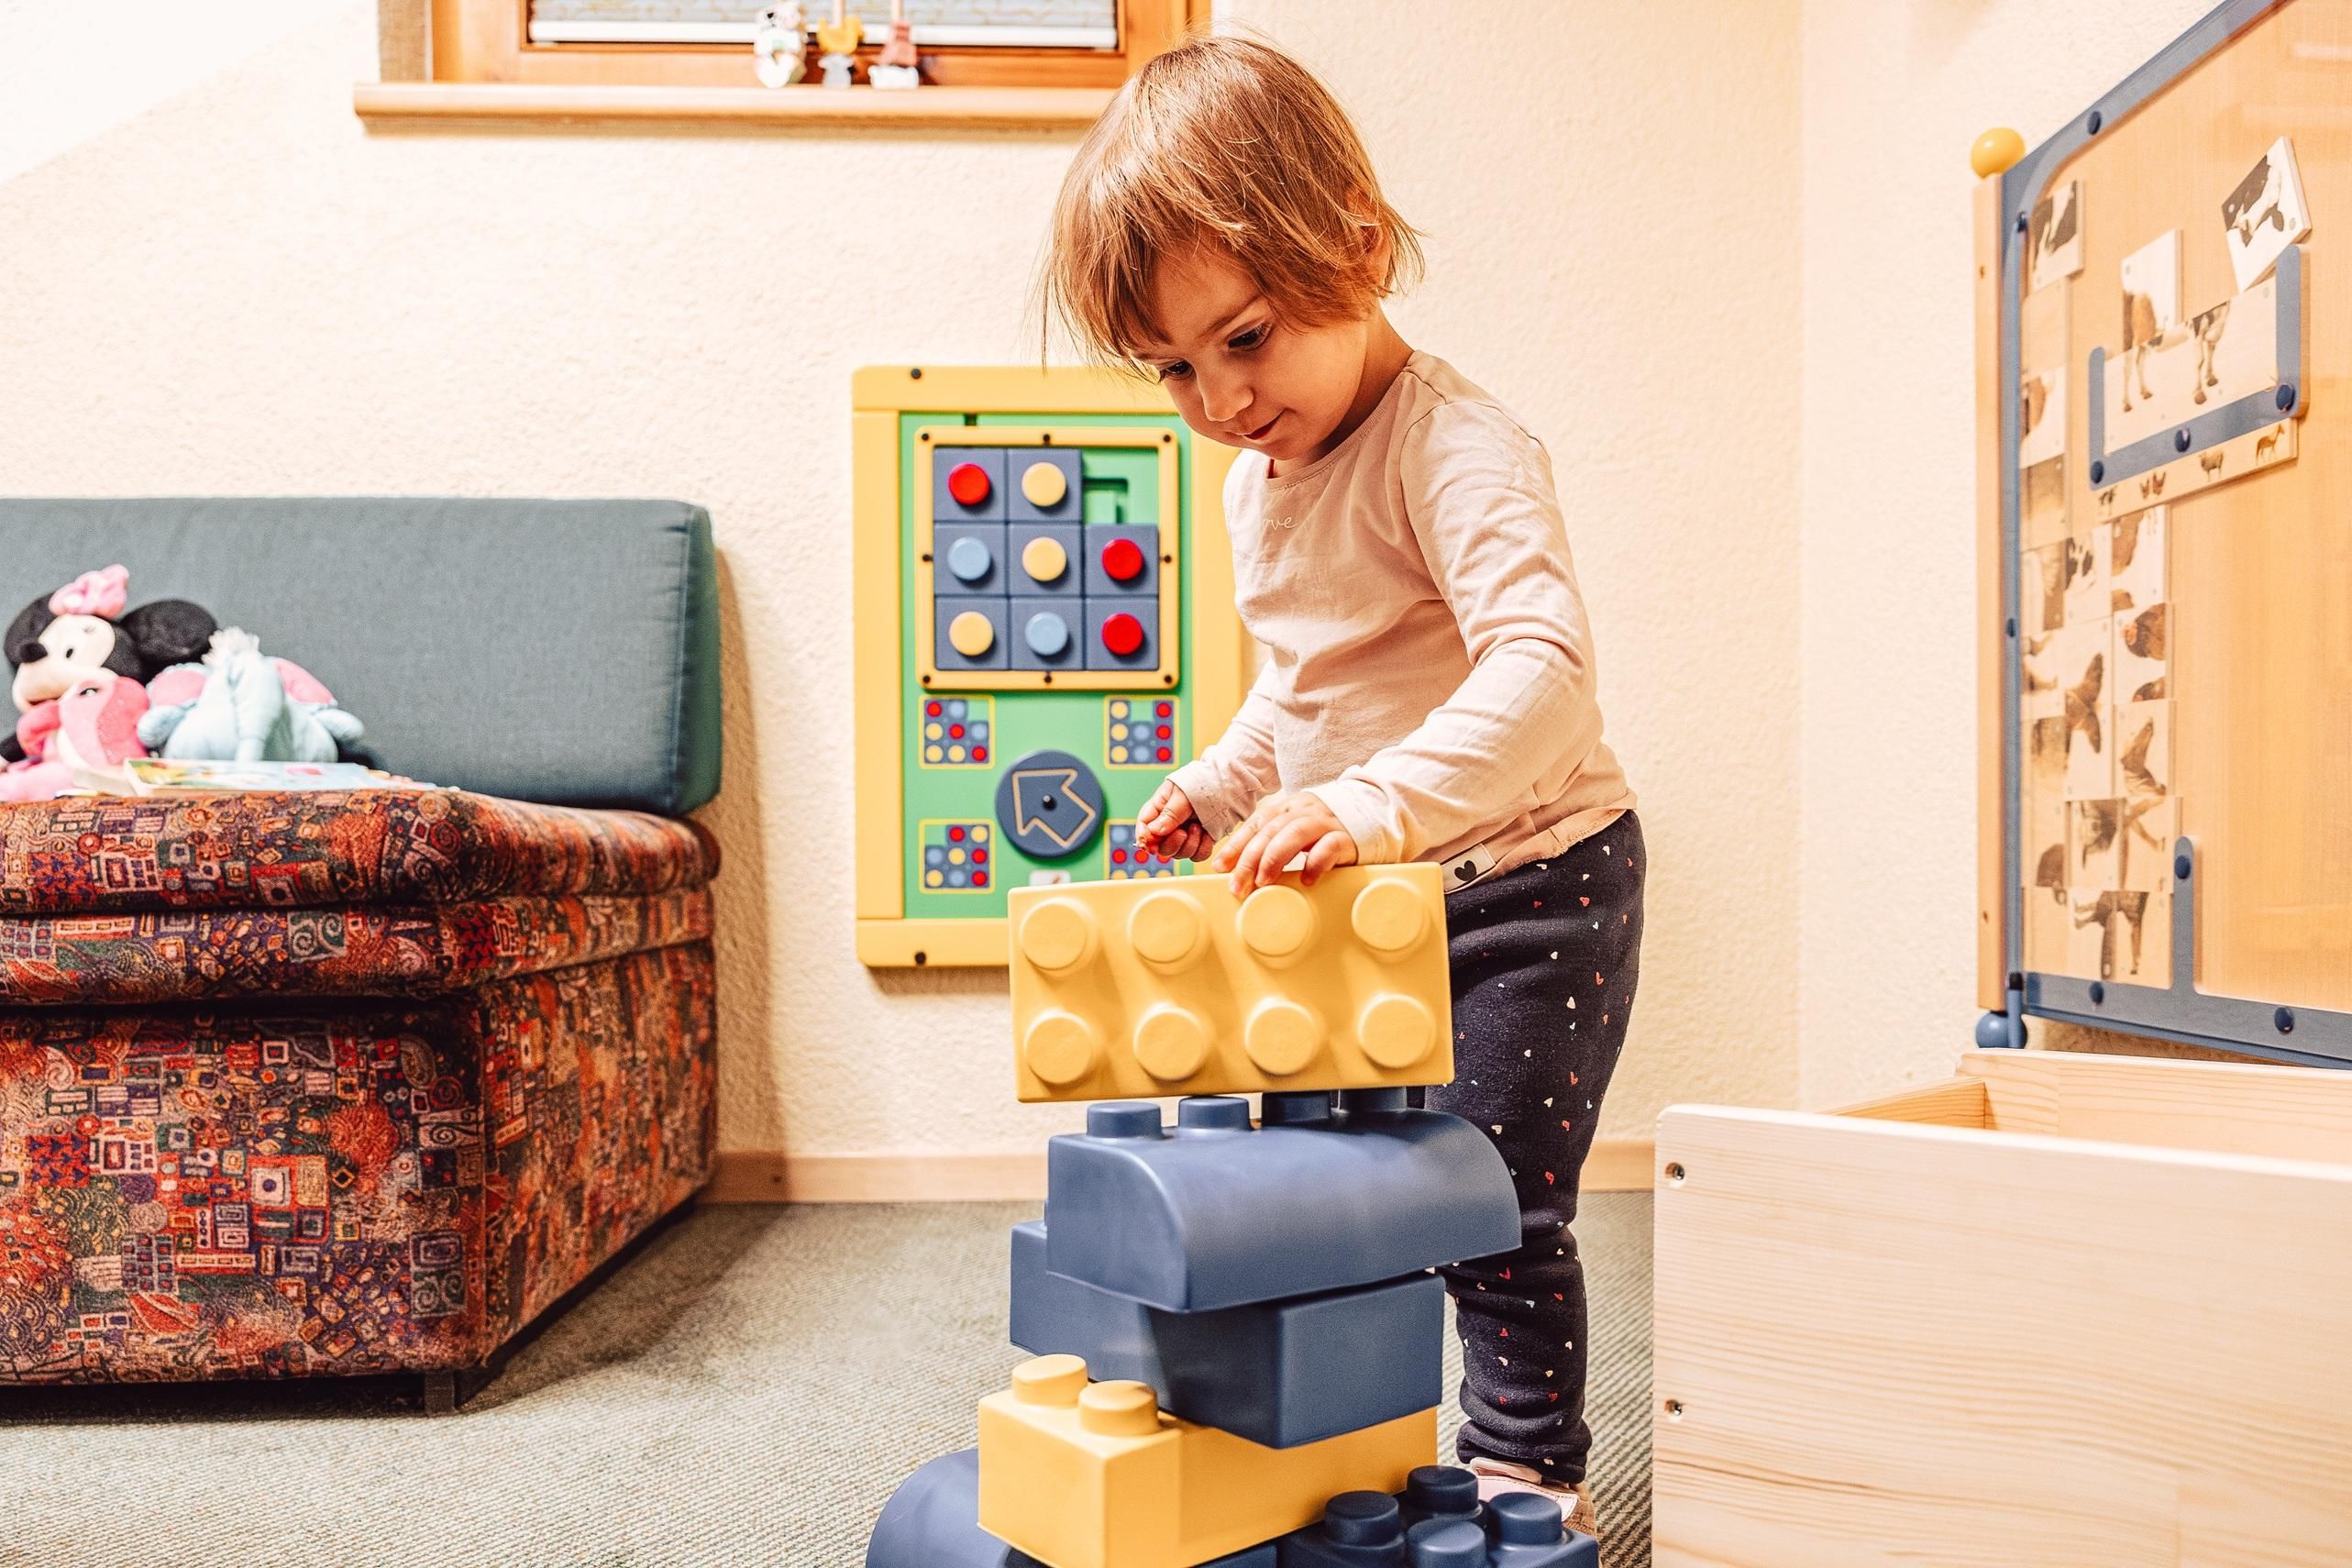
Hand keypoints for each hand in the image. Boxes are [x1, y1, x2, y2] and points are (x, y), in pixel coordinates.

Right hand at [1133, 779, 1216, 862]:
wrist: (1230, 785)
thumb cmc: (1204, 782)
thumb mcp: (1183, 795)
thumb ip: (1169, 814)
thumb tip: (1153, 832)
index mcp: (1161, 807)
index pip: (1144, 825)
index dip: (1144, 837)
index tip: (1149, 845)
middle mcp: (1171, 823)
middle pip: (1160, 846)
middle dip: (1171, 844)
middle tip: (1182, 832)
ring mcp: (1186, 833)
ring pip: (1178, 853)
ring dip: (1188, 845)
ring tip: (1198, 827)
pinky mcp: (1201, 841)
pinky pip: (1197, 855)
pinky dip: (1201, 849)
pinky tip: (1207, 835)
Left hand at [1212, 791, 1358, 891]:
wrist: (1379, 814)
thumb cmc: (1332, 829)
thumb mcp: (1301, 829)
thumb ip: (1277, 840)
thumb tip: (1243, 868)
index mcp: (1291, 807)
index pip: (1258, 823)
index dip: (1237, 844)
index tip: (1221, 867)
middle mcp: (1306, 810)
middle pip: (1271, 830)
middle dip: (1249, 858)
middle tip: (1237, 885)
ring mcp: (1328, 822)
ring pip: (1296, 833)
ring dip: (1275, 857)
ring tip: (1263, 881)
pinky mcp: (1349, 837)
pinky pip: (1330, 847)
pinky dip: (1315, 862)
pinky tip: (1306, 879)